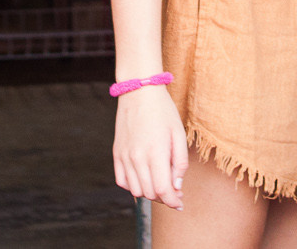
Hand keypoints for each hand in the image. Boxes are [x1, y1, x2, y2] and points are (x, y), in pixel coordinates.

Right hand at [112, 85, 187, 208]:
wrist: (139, 92)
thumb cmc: (163, 111)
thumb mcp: (179, 134)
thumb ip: (180, 163)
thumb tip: (177, 186)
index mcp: (155, 152)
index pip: (163, 190)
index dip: (173, 201)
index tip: (180, 203)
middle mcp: (137, 158)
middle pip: (150, 193)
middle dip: (164, 197)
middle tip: (174, 191)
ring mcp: (124, 157)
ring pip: (136, 190)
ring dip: (149, 193)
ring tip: (160, 183)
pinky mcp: (116, 154)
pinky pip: (122, 181)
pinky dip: (133, 185)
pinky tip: (144, 177)